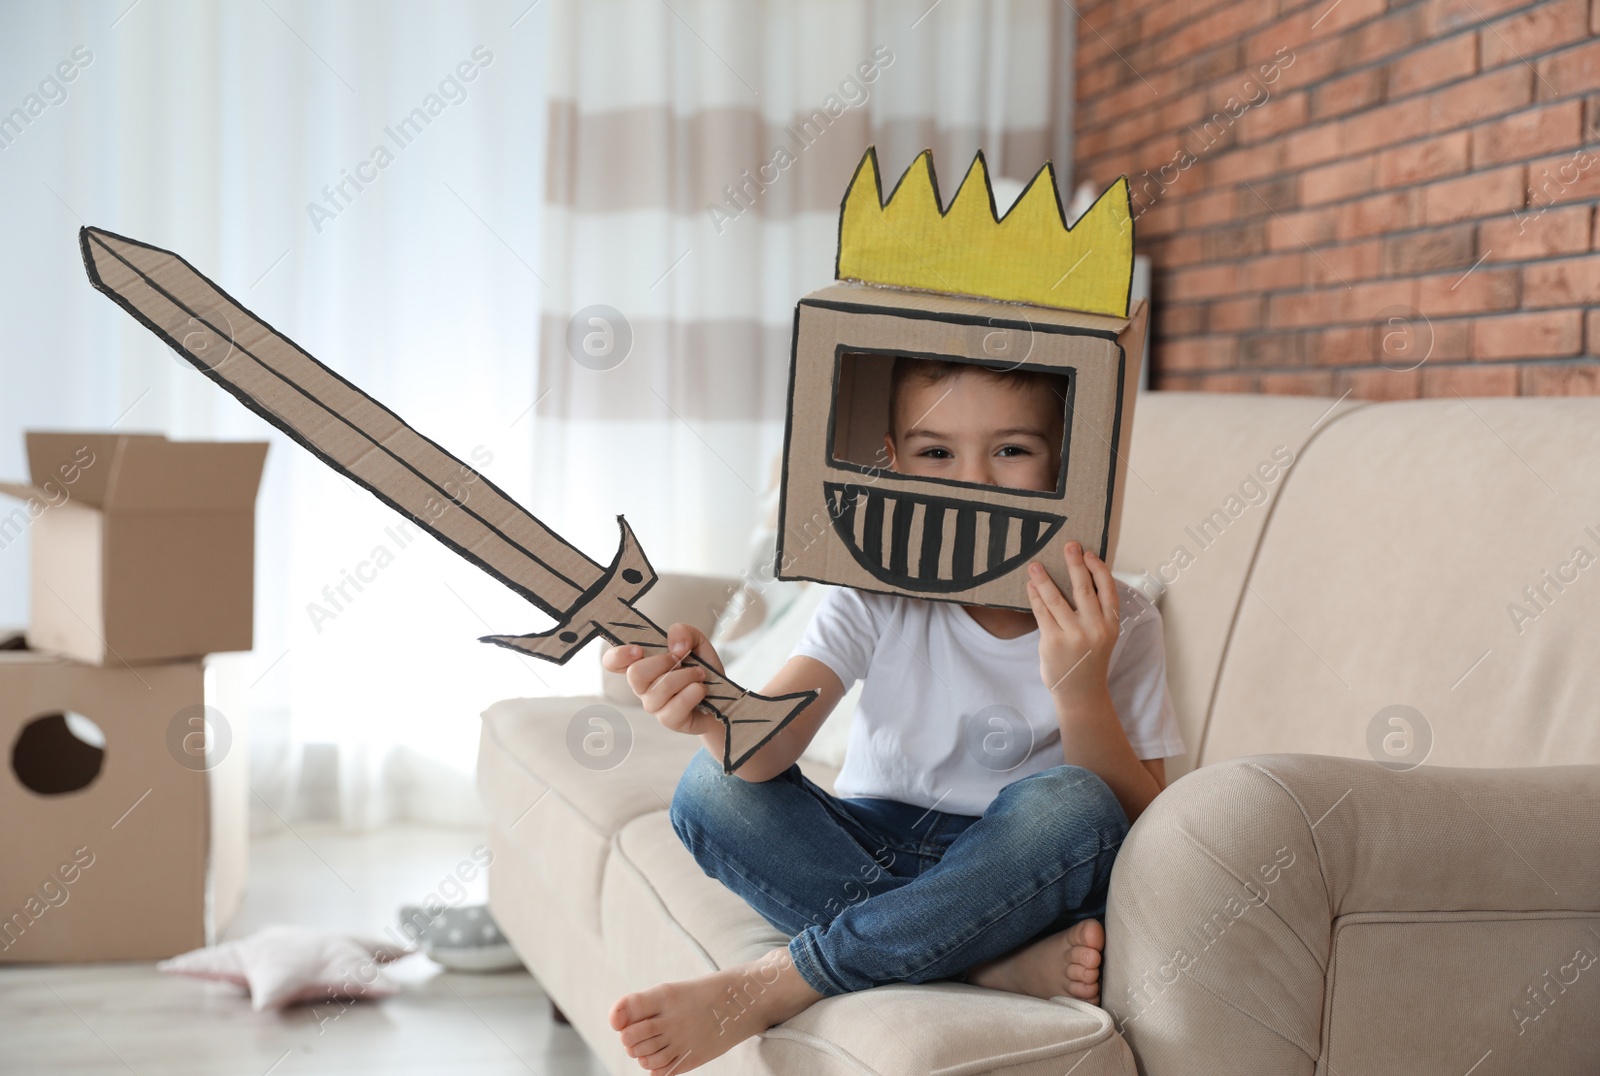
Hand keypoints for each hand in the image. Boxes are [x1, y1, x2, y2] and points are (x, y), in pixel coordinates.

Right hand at [600, 622, 725, 736]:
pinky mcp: (669, 720)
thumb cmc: (703, 670)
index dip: (618, 655)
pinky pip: (677, 705)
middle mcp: (642, 687)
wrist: (724, 698)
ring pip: (662, 687)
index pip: (612, 662)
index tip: (638, 650)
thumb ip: (684, 632)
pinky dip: (695, 691)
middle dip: (664, 661)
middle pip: (635, 673)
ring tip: (700, 675)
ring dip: (688, 675)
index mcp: (642, 664)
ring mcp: (654, 706)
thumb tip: (675, 646)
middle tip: (682, 659)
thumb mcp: (697, 642)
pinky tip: (701, 690)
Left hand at [1025, 541, 1119, 702]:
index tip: (1088, 553)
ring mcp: (1073, 636)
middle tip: (1068, 545)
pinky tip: (1030, 586)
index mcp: (1111, 624)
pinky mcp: (1053, 642)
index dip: (1098, 569)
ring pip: (1057, 599)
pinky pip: (1042, 613)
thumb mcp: (1102, 635)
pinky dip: (1035, 597)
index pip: (1108, 589)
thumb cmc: (1089, 659)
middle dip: (1075, 564)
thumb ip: (1095, 611)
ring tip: (1035, 565)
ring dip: (1044, 579)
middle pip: (1083, 589)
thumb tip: (1080, 578)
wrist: (1081, 692)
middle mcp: (1095, 628)